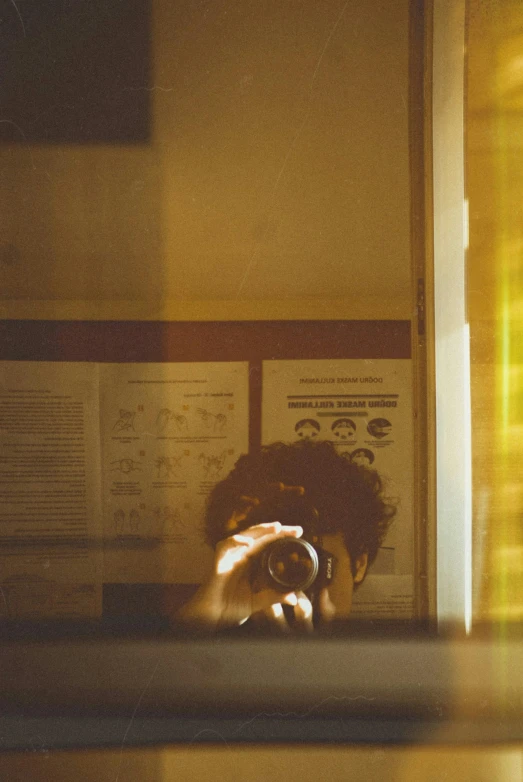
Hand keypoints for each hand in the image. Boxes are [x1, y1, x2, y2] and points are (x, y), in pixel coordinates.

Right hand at [177, 521, 303, 629]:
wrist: (209, 618)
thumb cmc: (229, 608)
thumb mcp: (257, 603)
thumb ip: (273, 598)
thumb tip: (294, 597)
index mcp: (252, 563)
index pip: (269, 544)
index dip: (282, 538)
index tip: (299, 535)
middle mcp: (241, 556)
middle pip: (261, 537)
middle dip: (277, 530)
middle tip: (296, 530)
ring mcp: (230, 557)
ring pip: (246, 536)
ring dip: (261, 530)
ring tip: (277, 527)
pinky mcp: (218, 561)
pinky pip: (226, 545)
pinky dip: (236, 541)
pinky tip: (248, 544)